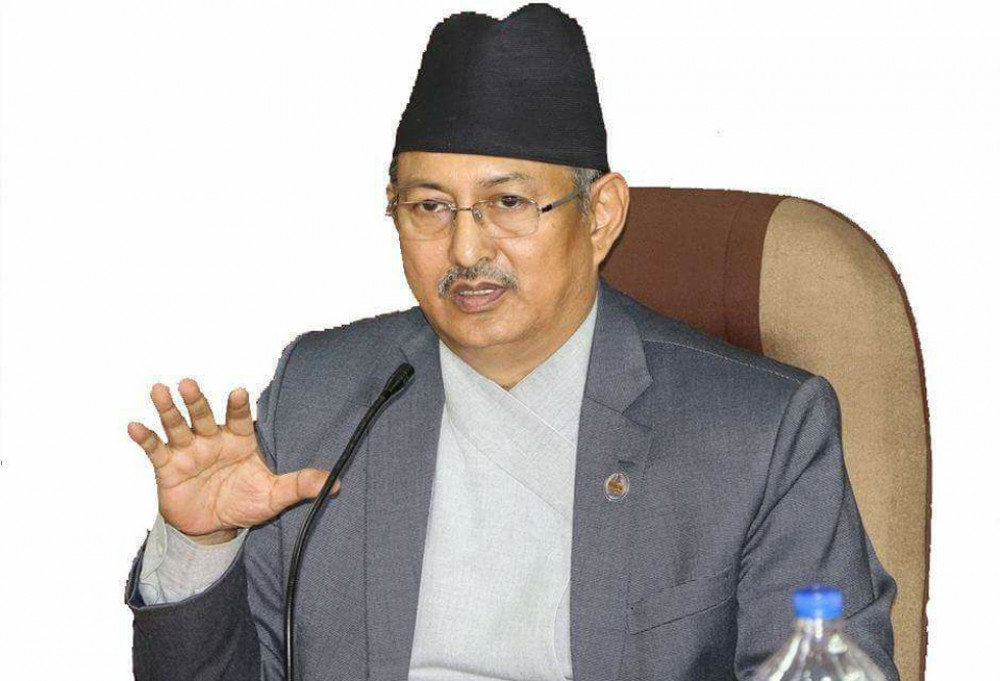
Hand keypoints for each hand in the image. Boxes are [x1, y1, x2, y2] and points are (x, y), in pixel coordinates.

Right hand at [127, 378, 336, 544]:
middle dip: (197, 400)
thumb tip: (334, 484)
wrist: (213, 528)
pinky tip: (134, 426)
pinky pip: (155, 449)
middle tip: (189, 383)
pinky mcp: (168, 467)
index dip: (238, 406)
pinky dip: (145, 438)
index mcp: (240, 440)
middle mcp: (213, 439)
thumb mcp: (274, 496)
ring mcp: (189, 451)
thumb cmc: (245, 503)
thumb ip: (299, 486)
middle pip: (204, 415)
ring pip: (177, 425)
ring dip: (168, 409)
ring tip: (159, 390)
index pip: (240, 418)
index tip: (239, 392)